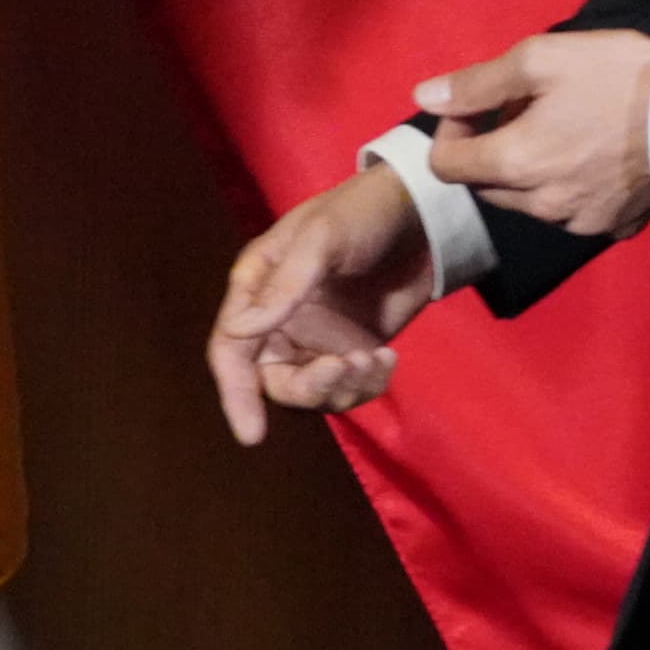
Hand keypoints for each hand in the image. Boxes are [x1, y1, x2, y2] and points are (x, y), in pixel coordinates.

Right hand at [209, 165, 439, 444]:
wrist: (419, 215)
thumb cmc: (358, 214)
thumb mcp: (319, 241)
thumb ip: (284, 288)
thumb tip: (237, 332)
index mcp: (257, 290)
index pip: (231, 349)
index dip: (234, 393)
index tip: (252, 434)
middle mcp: (281, 321)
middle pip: (273, 381)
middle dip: (307, 386)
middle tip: (342, 368)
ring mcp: (319, 338)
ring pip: (315, 393)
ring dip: (344, 386)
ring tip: (372, 357)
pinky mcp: (354, 349)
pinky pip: (352, 388)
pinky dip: (369, 384)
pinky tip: (388, 357)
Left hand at [419, 29, 649, 237]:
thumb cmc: (615, 79)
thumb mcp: (540, 60)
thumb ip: (477, 83)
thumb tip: (423, 97)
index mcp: (516, 163)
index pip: (446, 167)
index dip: (451, 132)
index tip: (479, 106)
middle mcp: (542, 205)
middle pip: (485, 185)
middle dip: (488, 149)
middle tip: (523, 110)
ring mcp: (581, 222)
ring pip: (527, 202)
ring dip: (526, 171)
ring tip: (560, 129)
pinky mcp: (615, 227)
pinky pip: (569, 212)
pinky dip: (565, 188)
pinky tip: (589, 156)